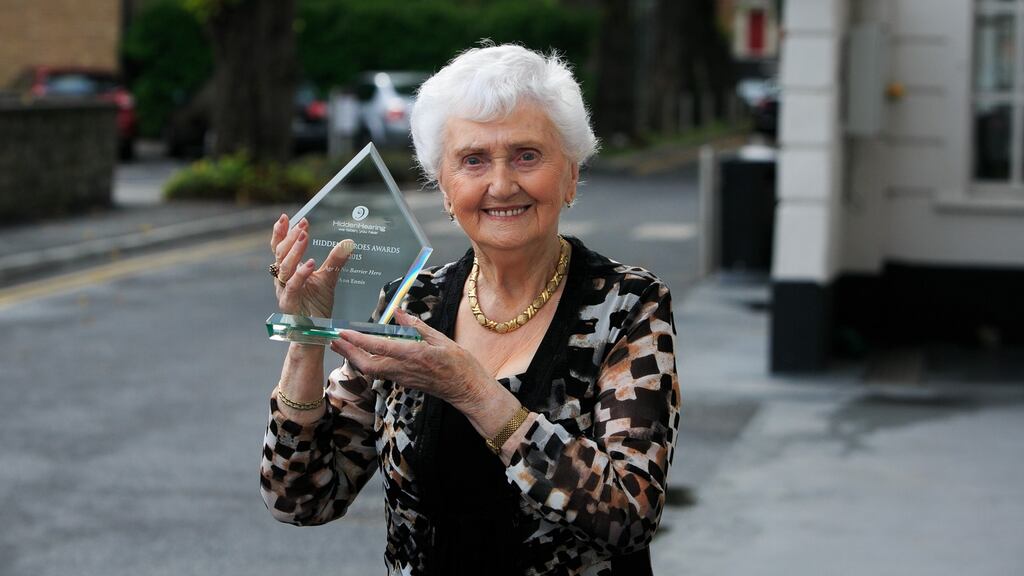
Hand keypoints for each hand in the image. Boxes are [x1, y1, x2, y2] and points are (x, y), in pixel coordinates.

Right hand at [270, 214, 354, 317]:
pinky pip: (293, 286)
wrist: (315, 332)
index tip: (286, 217)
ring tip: (304, 237)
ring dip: (294, 251)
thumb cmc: (317, 305)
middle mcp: (283, 279)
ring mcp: (284, 291)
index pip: (279, 248)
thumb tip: (348, 242)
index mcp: (289, 271)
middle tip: (302, 225)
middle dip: (290, 238)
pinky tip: (310, 264)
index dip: (281, 233)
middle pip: (280, 254)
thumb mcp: (328, 278)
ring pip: (284, 268)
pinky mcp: (290, 303)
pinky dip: (300, 274)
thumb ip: (335, 261)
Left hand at [329, 309, 492, 407]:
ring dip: (354, 359)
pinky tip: (363, 354)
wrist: (467, 390)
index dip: (358, 341)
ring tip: (342, 345)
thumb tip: (398, 312)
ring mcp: (402, 378)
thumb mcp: (441, 339)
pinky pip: (381, 373)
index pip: (379, 348)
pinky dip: (367, 363)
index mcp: (414, 355)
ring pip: (371, 371)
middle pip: (367, 365)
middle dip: (348, 353)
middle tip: (333, 340)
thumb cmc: (460, 364)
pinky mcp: (404, 382)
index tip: (344, 332)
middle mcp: (404, 369)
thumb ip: (416, 326)